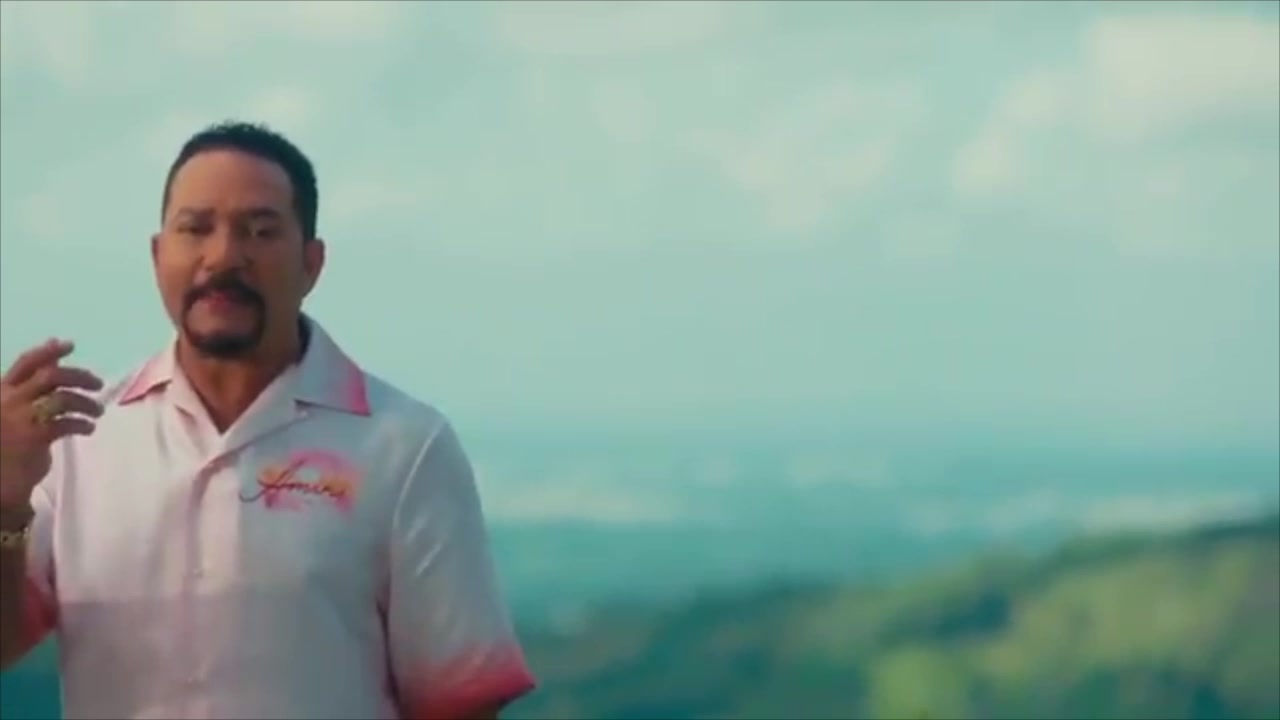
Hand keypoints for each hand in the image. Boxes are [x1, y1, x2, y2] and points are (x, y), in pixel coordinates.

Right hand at [0, 339, 103, 510]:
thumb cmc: (6, 444)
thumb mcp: (13, 410)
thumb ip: (30, 387)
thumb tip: (54, 357)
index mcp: (1, 391)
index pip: (26, 363)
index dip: (49, 352)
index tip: (70, 344)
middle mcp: (7, 400)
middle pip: (51, 376)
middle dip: (79, 376)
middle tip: (98, 383)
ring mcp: (19, 418)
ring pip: (63, 398)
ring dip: (87, 403)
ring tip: (97, 411)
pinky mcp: (32, 438)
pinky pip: (66, 423)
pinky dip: (83, 423)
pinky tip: (88, 428)